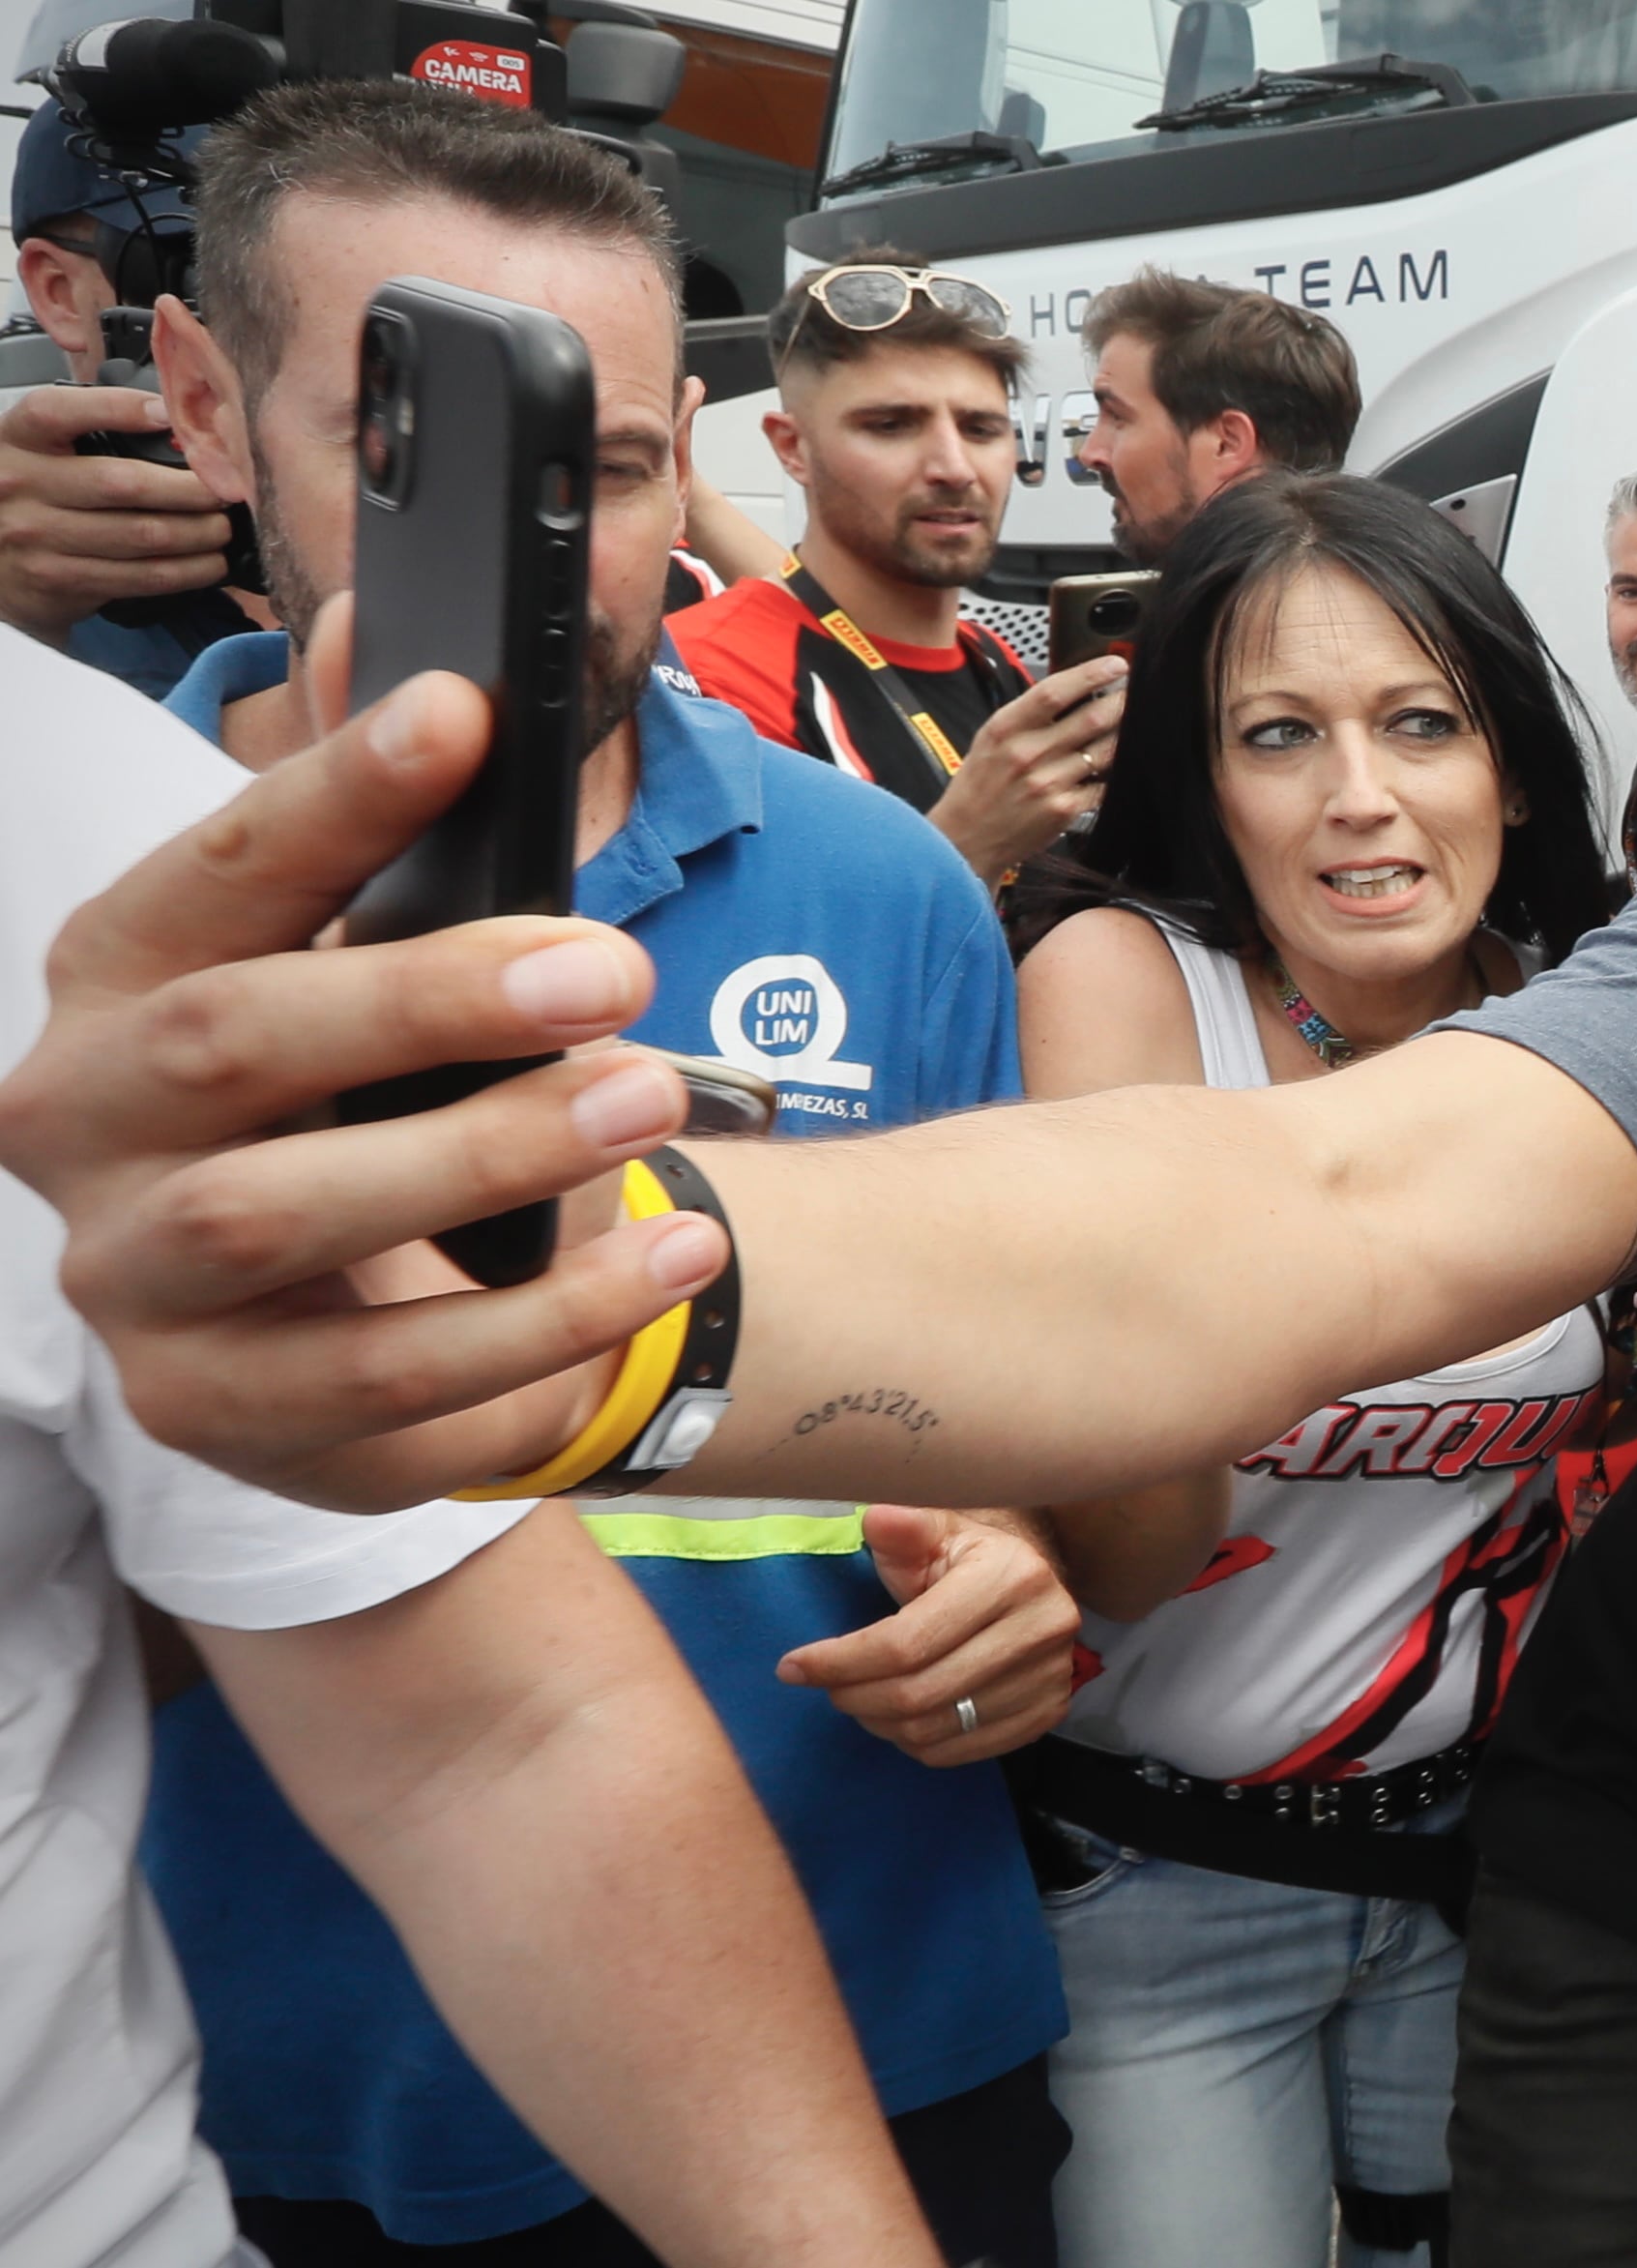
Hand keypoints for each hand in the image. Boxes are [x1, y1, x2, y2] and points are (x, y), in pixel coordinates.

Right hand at [0, 385, 233, 636]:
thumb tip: (176, 423)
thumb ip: (88, 430)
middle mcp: (19, 485)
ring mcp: (37, 537)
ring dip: (199, 534)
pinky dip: (187, 571)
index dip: (116, 408)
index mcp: (16, 439)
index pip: (57, 411)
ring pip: (141, 535)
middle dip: (191, 488)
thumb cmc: (29, 496)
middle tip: (227, 490)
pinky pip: (139, 577)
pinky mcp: (59, 582)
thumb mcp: (37, 451)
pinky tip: (210, 563)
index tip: (167, 413)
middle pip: (122, 483)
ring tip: (224, 527)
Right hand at [0, 592, 723, 1506]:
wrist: (349, 1309)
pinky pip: (388, 1382)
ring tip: (655, 1098)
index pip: (209, 873)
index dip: (331, 791)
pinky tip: (667, 1254)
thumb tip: (375, 631)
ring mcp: (136, 1287)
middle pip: (231, 1047)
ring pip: (284, 1223)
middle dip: (430, 1000)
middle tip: (620, 971)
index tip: (465, 715)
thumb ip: (366, 815)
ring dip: (487, 1156)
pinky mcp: (222, 1417)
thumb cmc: (357, 1094)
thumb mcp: (358, 956)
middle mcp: (82, 1127)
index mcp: (113, 983)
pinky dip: (545, 1323)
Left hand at [777, 1505, 1080, 1765]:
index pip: (908, 1642)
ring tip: (858, 1699)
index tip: (793, 1666)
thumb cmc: (966, 1559)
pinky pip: (963, 1751)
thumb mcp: (935, 1533)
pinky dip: (916, 1743)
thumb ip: (903, 1529)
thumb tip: (878, 1520)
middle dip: (855, 1696)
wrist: (1029, 1588)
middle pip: (919, 1693)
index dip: (841, 1661)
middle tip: (826, 1687)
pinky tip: (897, 1718)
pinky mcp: (1051, 1711)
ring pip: (936, 1729)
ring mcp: (1053, 1676)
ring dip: (880, 1723)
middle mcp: (1042, 1627)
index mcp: (1012, 1576)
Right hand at [928, 657, 1129, 877]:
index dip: (1091, 674)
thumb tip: (1071, 692)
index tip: (1116, 665)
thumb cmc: (979, 788)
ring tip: (1129, 728)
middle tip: (1133, 694)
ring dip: (1122, 737)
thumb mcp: (991, 740)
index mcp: (1006, 728)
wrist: (965, 840)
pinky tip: (1114, 768)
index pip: (1055, 691)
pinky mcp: (1065, 809)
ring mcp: (1049, 782)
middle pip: (1090, 718)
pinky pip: (1102, 785)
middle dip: (1120, 703)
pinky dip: (1113, 775)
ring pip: (1104, 751)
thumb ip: (1027, 716)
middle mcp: (1029, 753)